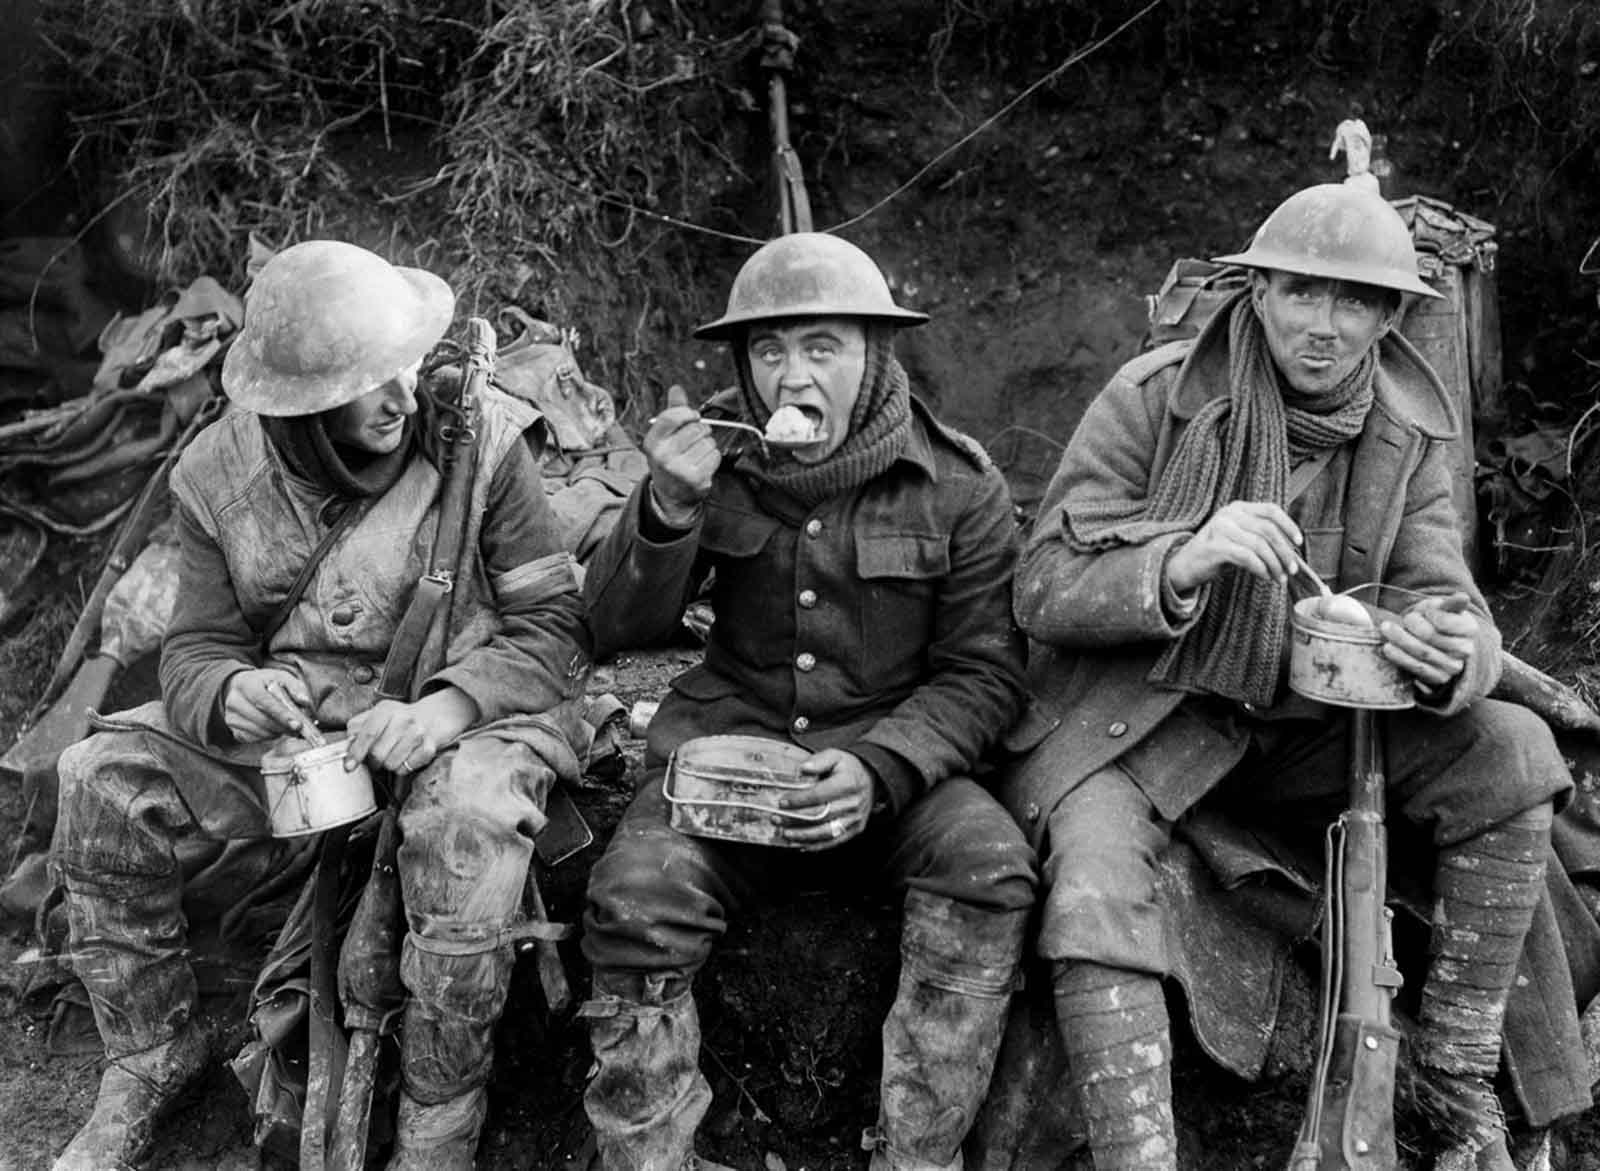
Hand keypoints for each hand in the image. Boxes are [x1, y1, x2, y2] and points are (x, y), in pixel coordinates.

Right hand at [224, 668, 314, 742]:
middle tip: (300, 729)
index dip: (282, 714)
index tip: (297, 724)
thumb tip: (305, 702)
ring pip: (261, 732)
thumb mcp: (280, 677)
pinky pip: (256, 739)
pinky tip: (275, 728)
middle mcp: (234, 701)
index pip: (265, 702)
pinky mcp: (234, 730)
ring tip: (287, 725)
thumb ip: (295, 687)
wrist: (239, 687)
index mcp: (247, 684)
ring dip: (279, 732)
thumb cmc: (263, 683)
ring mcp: (232, 718)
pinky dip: (270, 736)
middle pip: (263, 720)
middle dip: (285, 727)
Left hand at [343, 687, 478, 773]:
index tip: (349, 766)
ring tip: (394, 753)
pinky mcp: (430, 748)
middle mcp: (404, 720)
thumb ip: (358, 726)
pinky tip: (406, 756)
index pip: (368, 734)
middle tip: (377, 757)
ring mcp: (419, 734)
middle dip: (374, 761)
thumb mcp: (378, 714)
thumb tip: (347, 744)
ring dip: (388, 764)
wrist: (435, 715)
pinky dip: (403, 767)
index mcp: (386, 710)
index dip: (356, 752)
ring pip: (391, 764)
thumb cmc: (400, 718)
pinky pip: (406, 768)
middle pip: (378, 754)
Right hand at [644, 385, 718, 523]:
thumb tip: (676, 388)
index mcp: (652, 442)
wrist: (671, 495)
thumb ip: (673, 412)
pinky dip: (714, 458)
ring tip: (697, 455)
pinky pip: (715, 456)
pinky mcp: (696, 479)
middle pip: (695, 428)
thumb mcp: (665, 437)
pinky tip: (703, 464)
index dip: (688, 413)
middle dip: (701, 431)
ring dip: (708, 446)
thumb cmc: (670, 459)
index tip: (694, 417)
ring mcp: (679, 469)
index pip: (672, 416)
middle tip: (695, 441)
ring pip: (708, 442)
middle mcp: (663, 456)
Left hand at [778, 749, 876, 850]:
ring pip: (826, 832)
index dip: (799, 800)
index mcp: (848, 783)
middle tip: (776, 819)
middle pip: (821, 815)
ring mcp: (855, 818)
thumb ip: (819, 760)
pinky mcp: (855, 829)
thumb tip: (803, 768)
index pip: (819, 794)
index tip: (782, 802)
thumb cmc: (848, 768)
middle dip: (795, 819)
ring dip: (803, 835)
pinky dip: (815, 845)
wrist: (871, 779)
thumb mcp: (836, 755)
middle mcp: (854, 802)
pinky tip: (800, 844)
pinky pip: (834, 841)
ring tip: (785, 834)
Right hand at [1165, 501, 1303, 593]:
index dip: (1288, 525)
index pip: (1270, 510)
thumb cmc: (1216, 554)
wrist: (1184, 566)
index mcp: (1237, 508)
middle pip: (1268, 530)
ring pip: (1259, 545)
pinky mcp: (1214, 547)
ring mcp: (1220, 529)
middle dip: (1284, 552)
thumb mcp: (1239, 539)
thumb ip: (1260, 537)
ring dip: (1274, 564)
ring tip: (1279, 578)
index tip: (1298, 543)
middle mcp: (1229, 514)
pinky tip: (1264, 576)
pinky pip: (1246, 557)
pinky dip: (1260, 568)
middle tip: (1292, 569)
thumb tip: (1291, 551)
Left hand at [1379, 591, 1478, 691]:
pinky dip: (1400, 657)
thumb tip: (1462, 597)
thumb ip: (1447, 604)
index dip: (1431, 615)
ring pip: (1422, 653)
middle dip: (1412, 625)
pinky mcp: (1439, 678)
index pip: (1447, 622)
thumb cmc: (1435, 621)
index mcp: (1470, 629)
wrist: (1433, 643)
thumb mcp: (1440, 608)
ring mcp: (1453, 666)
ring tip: (1386, 628)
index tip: (1422, 611)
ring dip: (1401, 640)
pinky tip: (1388, 647)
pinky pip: (1417, 668)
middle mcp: (1465, 650)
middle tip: (1402, 618)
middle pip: (1431, 636)